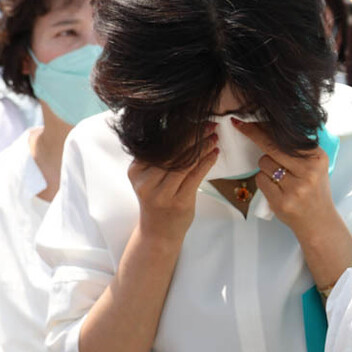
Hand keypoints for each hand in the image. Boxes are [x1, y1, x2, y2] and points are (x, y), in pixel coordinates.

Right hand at [128, 125, 217, 241]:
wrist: (158, 233)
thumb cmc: (158, 200)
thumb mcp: (151, 177)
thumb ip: (162, 158)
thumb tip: (185, 128)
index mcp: (136, 169)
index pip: (160, 143)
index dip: (179, 128)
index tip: (195, 118)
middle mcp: (146, 181)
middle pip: (173, 151)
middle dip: (194, 135)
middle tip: (209, 124)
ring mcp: (161, 193)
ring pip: (185, 162)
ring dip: (203, 147)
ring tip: (215, 137)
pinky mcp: (178, 202)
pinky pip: (195, 176)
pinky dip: (207, 162)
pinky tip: (214, 153)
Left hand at [232, 118, 340, 235]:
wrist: (319, 221)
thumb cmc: (314, 190)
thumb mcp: (316, 166)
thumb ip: (298, 150)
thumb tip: (269, 127)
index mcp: (318, 158)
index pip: (287, 137)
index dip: (265, 126)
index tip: (248, 119)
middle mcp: (309, 171)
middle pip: (272, 146)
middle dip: (253, 134)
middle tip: (241, 125)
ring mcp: (295, 188)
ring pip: (264, 163)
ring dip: (265, 167)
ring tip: (279, 177)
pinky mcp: (282, 202)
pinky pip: (260, 181)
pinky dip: (263, 182)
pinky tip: (276, 189)